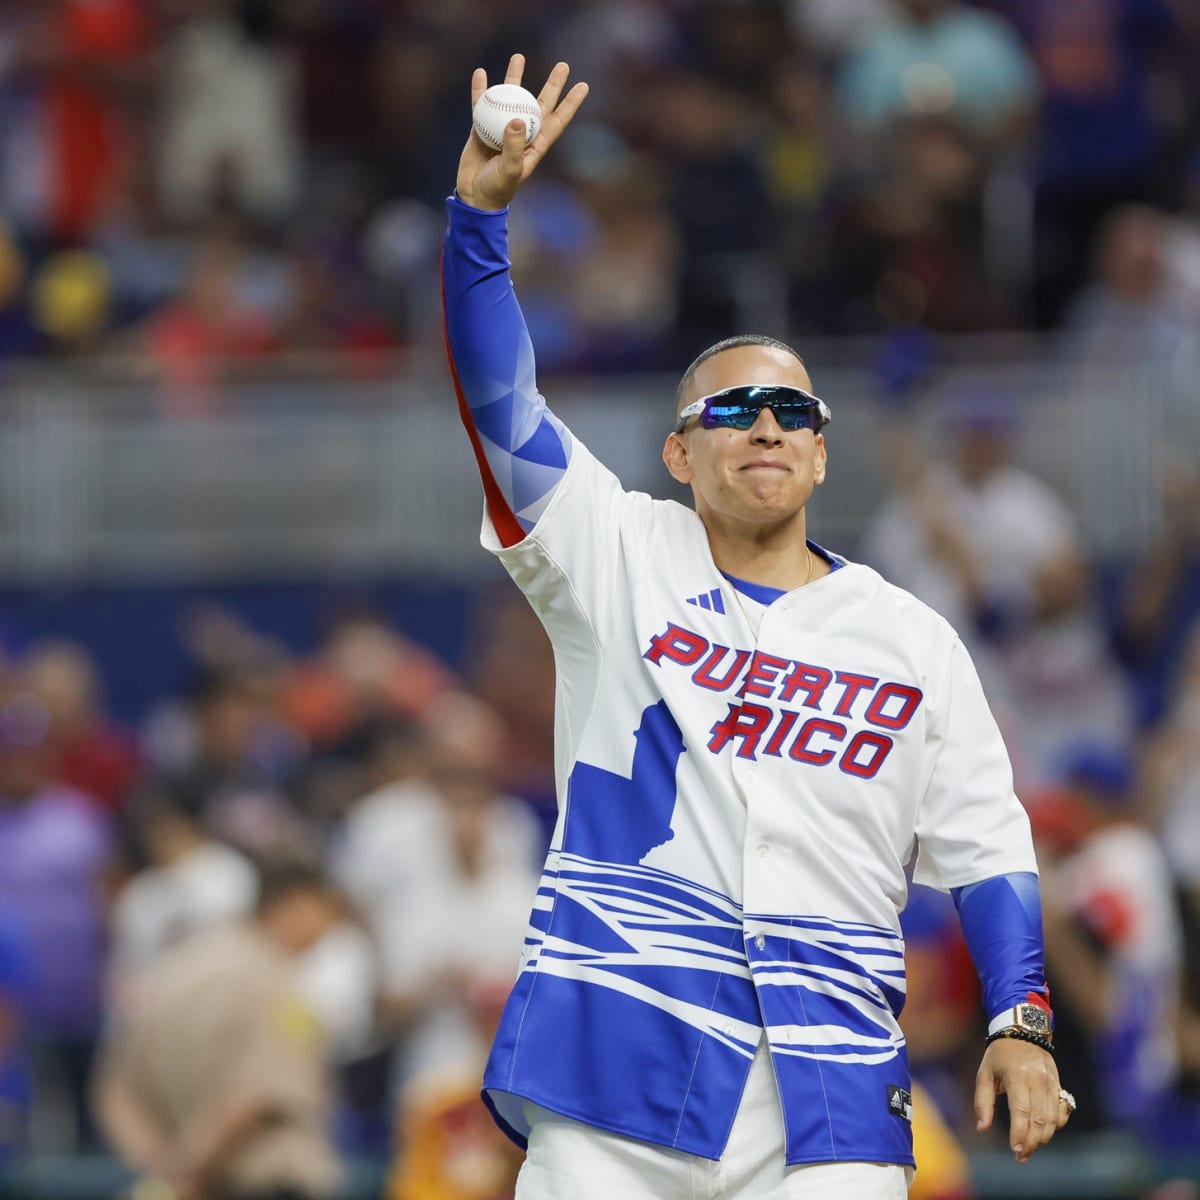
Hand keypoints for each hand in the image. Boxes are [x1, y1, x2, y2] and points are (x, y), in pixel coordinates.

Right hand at [456, 54, 588, 211]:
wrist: (474, 196)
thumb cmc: (498, 188)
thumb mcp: (509, 170)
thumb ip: (514, 146)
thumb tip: (517, 119)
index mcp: (536, 144)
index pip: (557, 120)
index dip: (571, 103)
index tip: (584, 85)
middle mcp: (523, 133)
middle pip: (540, 103)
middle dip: (552, 84)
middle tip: (563, 65)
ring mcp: (502, 129)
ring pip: (511, 98)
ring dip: (515, 78)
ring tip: (518, 57)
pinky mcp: (482, 128)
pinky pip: (482, 104)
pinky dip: (481, 90)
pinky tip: (481, 74)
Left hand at [975, 1037, 1070, 1162]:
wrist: (1023, 1031)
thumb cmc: (999, 1055)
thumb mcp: (984, 1073)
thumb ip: (983, 1101)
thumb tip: (982, 1128)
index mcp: (1016, 1076)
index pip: (1021, 1111)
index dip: (1019, 1133)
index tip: (1014, 1149)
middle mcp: (1037, 1080)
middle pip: (1039, 1119)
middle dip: (1031, 1142)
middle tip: (1021, 1156)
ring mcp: (1051, 1083)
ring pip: (1052, 1119)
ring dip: (1043, 1138)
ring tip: (1030, 1149)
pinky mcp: (1058, 1086)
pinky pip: (1062, 1112)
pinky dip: (1055, 1126)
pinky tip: (1043, 1133)